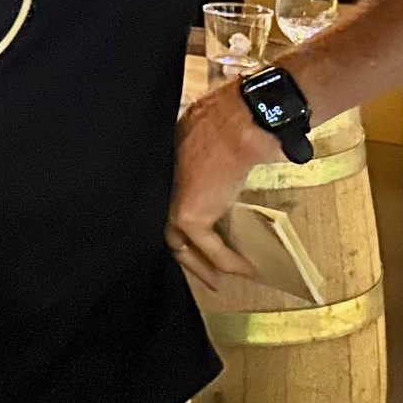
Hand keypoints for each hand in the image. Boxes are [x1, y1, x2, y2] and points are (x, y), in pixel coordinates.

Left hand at [169, 85, 277, 288]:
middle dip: (187, 255)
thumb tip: (216, 168)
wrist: (235, 124)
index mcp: (160, 168)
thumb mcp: (203, 142)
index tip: (192, 241)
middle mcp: (158, 187)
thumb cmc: (225, 123)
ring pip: (181, 245)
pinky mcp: (190, 215)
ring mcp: (170, 202)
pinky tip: (244, 269)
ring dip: (203, 266)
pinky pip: (210, 248)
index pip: (161, 206)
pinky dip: (227, 261)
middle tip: (204, 271)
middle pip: (167, 230)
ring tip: (220, 279)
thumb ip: (199, 159)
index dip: (176, 227)